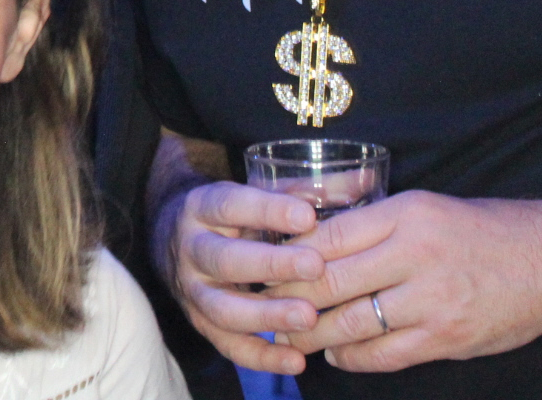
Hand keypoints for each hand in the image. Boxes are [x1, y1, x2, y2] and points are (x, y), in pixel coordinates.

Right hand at [159, 179, 326, 374]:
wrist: (176, 239)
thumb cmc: (233, 216)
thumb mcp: (257, 193)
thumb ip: (305, 190)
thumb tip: (365, 180)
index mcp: (202, 207)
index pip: (230, 205)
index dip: (267, 210)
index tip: (307, 216)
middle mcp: (191, 249)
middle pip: (223, 259)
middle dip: (270, 265)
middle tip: (315, 268)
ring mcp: (192, 291)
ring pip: (222, 309)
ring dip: (266, 315)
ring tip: (309, 318)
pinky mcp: (201, 324)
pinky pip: (227, 345)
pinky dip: (261, 357)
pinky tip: (296, 360)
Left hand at [272, 190, 541, 371]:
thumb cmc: (484, 230)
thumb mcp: (425, 208)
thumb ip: (374, 226)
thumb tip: (312, 244)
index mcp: (406, 214)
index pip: (327, 236)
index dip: (289, 256)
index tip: (264, 265)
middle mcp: (416, 254)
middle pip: (329, 280)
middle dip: (289, 296)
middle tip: (263, 303)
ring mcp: (433, 300)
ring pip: (350, 322)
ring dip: (313, 332)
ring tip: (290, 333)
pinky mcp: (448, 339)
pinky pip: (384, 355)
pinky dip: (351, 356)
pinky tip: (335, 352)